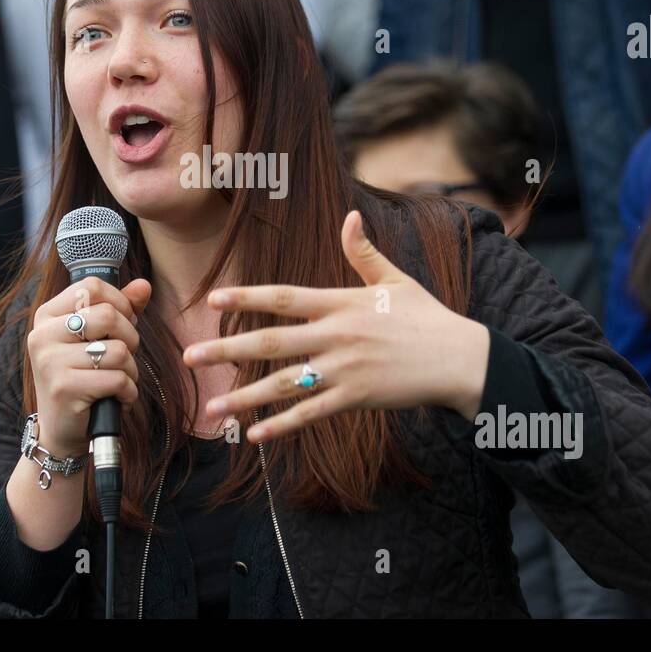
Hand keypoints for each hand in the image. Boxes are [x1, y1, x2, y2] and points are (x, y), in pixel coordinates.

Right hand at [26, 276, 151, 455]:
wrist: (61, 429)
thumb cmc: (83, 377)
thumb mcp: (96, 338)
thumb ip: (120, 308)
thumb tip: (144, 285)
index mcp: (47, 316)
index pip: (91, 286)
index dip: (119, 302)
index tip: (123, 324)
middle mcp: (42, 335)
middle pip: (108, 315)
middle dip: (130, 338)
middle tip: (123, 357)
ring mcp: (50, 362)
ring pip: (117, 350)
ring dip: (130, 370)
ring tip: (119, 382)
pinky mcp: (64, 388)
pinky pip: (117, 379)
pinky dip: (128, 392)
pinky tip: (117, 399)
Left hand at [184, 210, 490, 443]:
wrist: (460, 359)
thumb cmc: (427, 318)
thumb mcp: (395, 281)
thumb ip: (364, 253)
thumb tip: (351, 216)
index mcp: (341, 303)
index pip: (284, 297)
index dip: (246, 297)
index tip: (212, 300)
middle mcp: (337, 335)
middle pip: (271, 342)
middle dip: (227, 349)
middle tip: (190, 357)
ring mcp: (345, 369)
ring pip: (285, 384)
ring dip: (245, 396)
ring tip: (212, 406)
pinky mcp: (357, 399)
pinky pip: (312, 414)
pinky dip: (282, 425)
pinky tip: (254, 435)